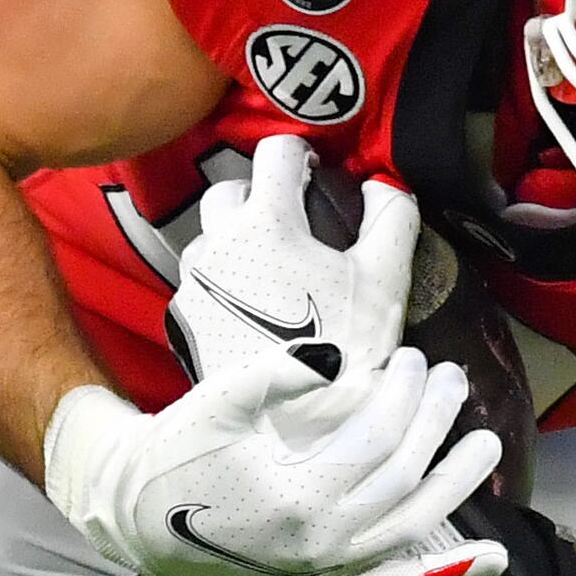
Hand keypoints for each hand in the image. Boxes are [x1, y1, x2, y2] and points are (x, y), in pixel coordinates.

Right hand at [43, 345, 507, 575]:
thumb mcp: (218, 402)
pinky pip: (398, 573)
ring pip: (413, 526)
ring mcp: (325, 565)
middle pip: (404, 478)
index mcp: (295, 500)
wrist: (137, 516)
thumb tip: (343, 355)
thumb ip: (281, 374)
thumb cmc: (175, 452)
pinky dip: (449, 567)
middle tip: (450, 379)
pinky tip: (494, 559)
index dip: (402, 395)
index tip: (411, 357)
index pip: (376, 441)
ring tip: (487, 444)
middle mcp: (320, 543)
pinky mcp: (324, 575)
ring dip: (457, 485)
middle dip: (434, 423)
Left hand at [164, 136, 424, 379]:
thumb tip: (383, 185)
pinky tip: (251, 305)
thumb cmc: (343, 345)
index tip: (314, 171)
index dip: (300, 154)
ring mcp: (193, 284)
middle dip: (258, 193)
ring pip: (207, 236)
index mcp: (264, 221)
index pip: (274, 152)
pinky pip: (198, 283)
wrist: (294, 423)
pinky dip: (222, 281)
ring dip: (234, 236)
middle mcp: (216, 244)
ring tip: (270, 263)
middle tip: (290, 216)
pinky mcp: (185, 321)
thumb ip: (391, 216)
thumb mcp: (385, 275)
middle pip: (228, 190)